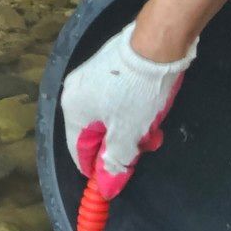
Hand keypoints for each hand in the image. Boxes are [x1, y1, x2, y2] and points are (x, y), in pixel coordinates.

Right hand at [61, 23, 196, 200]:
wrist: (158, 41)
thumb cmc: (139, 93)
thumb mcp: (128, 135)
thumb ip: (115, 162)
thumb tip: (106, 189)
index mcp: (73, 111)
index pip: (78, 153)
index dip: (97, 170)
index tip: (117, 177)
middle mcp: (74, 92)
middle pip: (95, 135)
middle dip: (121, 146)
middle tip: (146, 147)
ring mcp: (90, 76)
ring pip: (109, 118)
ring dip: (131, 130)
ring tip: (154, 129)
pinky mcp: (107, 66)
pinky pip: (116, 100)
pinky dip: (132, 110)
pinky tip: (151, 110)